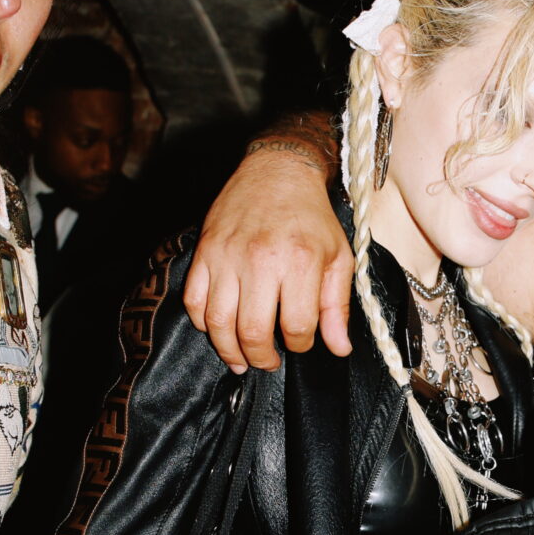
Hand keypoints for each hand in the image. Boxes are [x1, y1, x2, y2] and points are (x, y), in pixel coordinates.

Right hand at [183, 148, 353, 370]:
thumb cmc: (311, 216)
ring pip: (218, 322)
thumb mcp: (338, 257)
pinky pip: (194, 300)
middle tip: (268, 362)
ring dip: (229, 350)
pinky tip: (218, 330)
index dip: (300, 345)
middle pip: (253, 332)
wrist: (279, 172)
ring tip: (242, 359)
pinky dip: (203, 323)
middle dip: (262, 358)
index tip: (300, 342)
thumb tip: (339, 348)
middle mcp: (261, 260)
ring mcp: (228, 256)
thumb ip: (337, 306)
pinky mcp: (206, 251)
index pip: (297, 327)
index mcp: (300, 261)